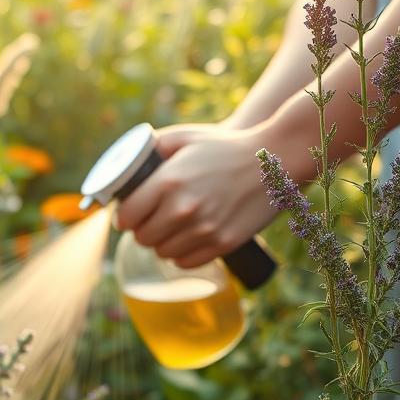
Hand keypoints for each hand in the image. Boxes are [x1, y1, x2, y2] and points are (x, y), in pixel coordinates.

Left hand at [115, 123, 279, 267]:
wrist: (276, 159)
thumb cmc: (225, 146)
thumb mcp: (184, 138)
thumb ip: (150, 150)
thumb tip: (124, 169)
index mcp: (168, 182)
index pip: (127, 217)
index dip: (123, 217)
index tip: (128, 215)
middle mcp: (183, 209)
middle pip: (142, 238)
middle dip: (142, 230)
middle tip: (149, 221)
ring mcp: (204, 229)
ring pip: (162, 253)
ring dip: (162, 243)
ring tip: (169, 229)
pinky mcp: (222, 243)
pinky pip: (186, 262)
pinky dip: (182, 254)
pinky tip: (186, 239)